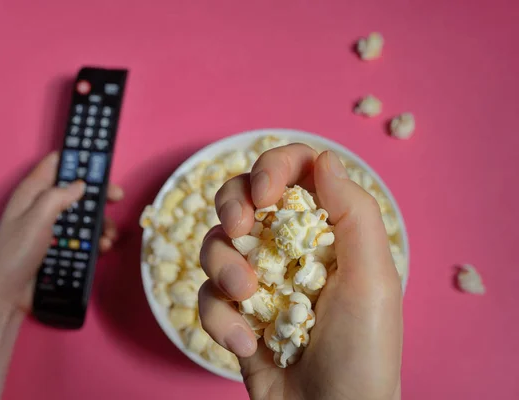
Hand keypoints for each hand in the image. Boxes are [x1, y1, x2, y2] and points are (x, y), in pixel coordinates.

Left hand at [0, 152, 123, 315]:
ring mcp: (53, 228)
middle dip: (98, 194)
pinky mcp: (60, 248)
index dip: (78, 160)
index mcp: (33, 193)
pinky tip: (103, 248)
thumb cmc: (14, 254)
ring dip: (101, 224)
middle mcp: (44, 207)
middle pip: (77, 191)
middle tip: (117, 198)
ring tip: (108, 236)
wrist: (4, 296)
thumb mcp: (35, 220)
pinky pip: (84, 238)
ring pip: (84, 216)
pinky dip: (96, 241)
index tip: (101, 163)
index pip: (56, 164)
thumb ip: (58, 197)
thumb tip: (81, 184)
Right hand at [199, 145, 402, 399]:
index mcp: (326, 231)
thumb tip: (324, 156)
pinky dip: (219, 317)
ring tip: (247, 296)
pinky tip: (245, 343)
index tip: (265, 193)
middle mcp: (288, 247)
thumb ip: (352, 212)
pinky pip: (208, 296)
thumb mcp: (372, 278)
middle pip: (242, 196)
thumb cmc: (363, 350)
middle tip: (240, 230)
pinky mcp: (234, 311)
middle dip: (232, 206)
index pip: (295, 172)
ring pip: (215, 243)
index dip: (274, 167)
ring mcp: (258, 278)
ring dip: (224, 267)